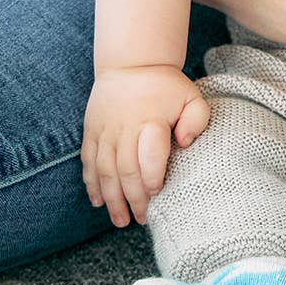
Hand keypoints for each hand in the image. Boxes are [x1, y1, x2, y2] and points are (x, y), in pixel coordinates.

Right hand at [82, 65, 211, 228]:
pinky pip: (88, 161)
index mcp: (150, 120)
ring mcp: (104, 130)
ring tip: (120, 221)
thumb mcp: (191, 97)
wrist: (132, 63)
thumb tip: (185, 143)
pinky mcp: (91, 131)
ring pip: (104, 171)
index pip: (149, 157)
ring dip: (112, 199)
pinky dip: (92, 184)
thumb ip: (197, 120)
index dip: (152, 180)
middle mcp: (124, 127)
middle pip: (126, 170)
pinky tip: (98, 202)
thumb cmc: (166, 87)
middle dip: (133, 199)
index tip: (157, 196)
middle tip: (142, 219)